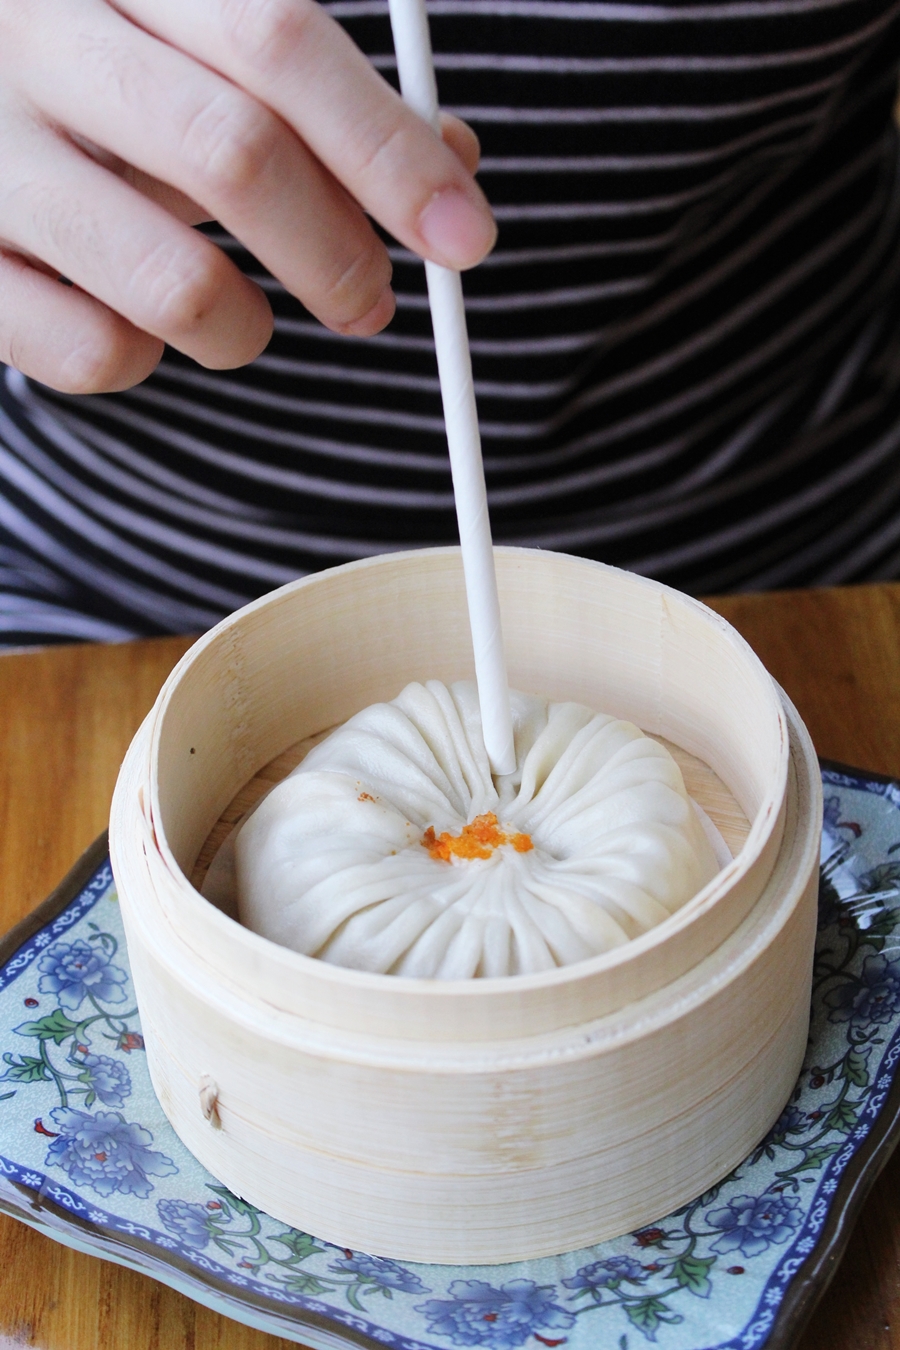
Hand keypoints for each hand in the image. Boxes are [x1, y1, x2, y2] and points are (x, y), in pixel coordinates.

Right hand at [0, 0, 493, 392]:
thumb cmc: (101, 89)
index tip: (464, 236)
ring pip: (175, 283)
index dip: (388, 149)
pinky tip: (136, 323)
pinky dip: (147, 363)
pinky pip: (95, 354)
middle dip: (336, 254)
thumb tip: (453, 166)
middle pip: (235, 154)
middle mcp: (31, 38)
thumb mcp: (198, 58)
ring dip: (245, 331)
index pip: (277, 37)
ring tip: (242, 323)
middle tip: (371, 304)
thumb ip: (320, 100)